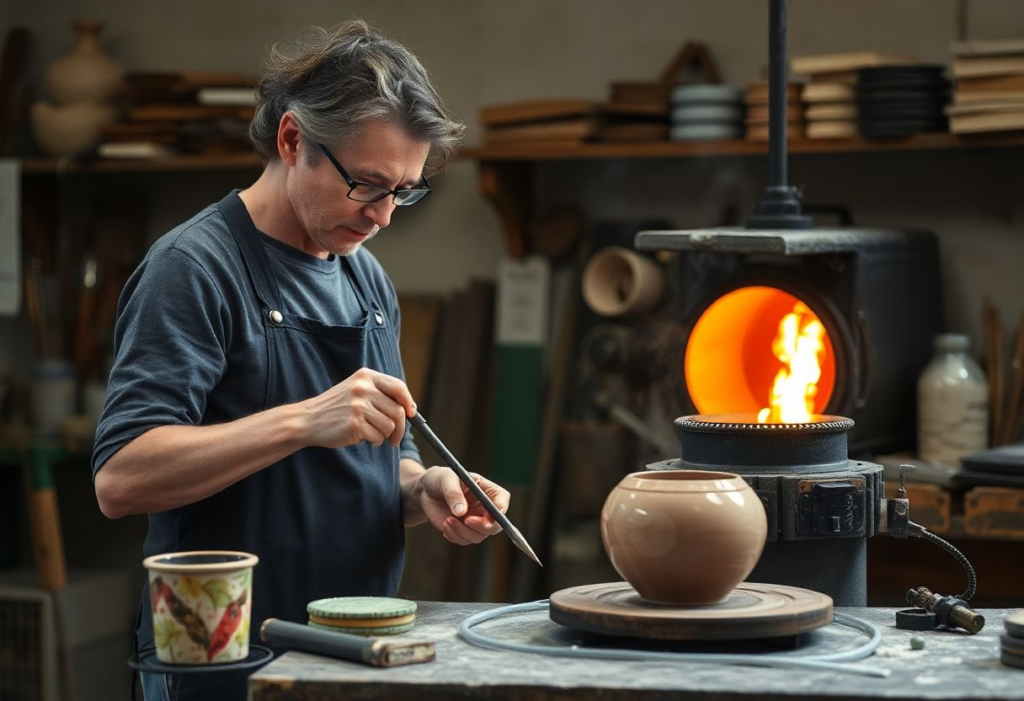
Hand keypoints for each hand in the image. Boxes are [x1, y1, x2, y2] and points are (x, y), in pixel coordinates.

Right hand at [300, 368, 414, 448]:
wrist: (307, 420)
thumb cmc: (336, 408)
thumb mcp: (356, 391)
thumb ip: (381, 394)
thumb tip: (410, 409)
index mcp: (366, 376)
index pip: (399, 387)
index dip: (408, 402)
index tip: (411, 414)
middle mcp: (363, 388)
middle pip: (398, 410)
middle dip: (400, 428)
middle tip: (394, 438)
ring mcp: (358, 406)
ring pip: (390, 426)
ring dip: (384, 435)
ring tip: (371, 434)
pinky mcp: (354, 424)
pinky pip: (378, 437)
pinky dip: (374, 442)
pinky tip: (362, 438)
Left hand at [416, 467, 509, 544]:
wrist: (426, 491)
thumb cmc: (439, 479)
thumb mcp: (445, 479)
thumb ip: (454, 493)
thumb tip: (461, 512)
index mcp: (487, 490)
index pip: (502, 500)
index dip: (499, 509)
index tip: (488, 515)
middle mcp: (485, 508)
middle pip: (496, 524)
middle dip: (483, 526)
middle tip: (467, 521)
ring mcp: (476, 521)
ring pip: (479, 536)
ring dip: (463, 531)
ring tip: (447, 520)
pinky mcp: (463, 531)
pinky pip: (464, 540)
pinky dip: (454, 536)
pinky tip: (445, 524)